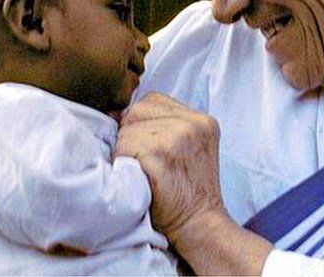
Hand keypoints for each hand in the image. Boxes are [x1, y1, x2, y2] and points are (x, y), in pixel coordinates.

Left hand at [117, 93, 225, 244]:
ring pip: (128, 129)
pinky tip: (136, 176)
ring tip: (138, 170)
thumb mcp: (192, 149)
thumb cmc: (187, 192)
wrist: (199, 224)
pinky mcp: (160, 154)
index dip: (140, 120)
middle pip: (138, 111)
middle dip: (130, 133)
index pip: (154, 100)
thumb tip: (120, 113)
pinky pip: (125, 147)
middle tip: (138, 160)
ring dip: (124, 150)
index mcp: (203, 120)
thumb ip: (170, 127)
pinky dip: (123, 162)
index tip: (142, 143)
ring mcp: (178, 137)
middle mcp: (193, 124)